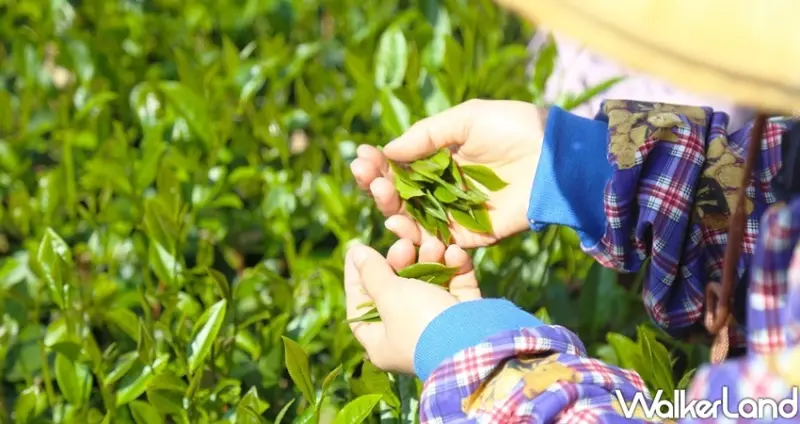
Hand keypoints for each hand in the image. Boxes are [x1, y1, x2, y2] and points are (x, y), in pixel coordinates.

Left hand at [344, 238, 480, 373]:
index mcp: (382, 342)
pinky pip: (456, 285)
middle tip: (404, 244)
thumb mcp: (389, 295)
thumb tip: (356, 253)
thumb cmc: (420, 321)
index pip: (360, 306)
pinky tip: (454, 252)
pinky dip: (455, 267)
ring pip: (428, 284)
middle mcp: (408, 335)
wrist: (474, 341)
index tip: (357, 250)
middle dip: (400, 262)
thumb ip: (372, 272)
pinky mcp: (463, 313)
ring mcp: (438, 324)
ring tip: (434, 244)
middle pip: (396, 291)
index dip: (356, 277)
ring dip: (430, 260)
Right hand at [351, 99, 547, 247]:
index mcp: (442, 160)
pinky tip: (397, 222)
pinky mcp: (471, 236)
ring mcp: (456, 214)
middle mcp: (445, 189)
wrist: (554, 157)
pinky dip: (414, 235)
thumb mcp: (465, 119)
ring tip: (378, 192)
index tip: (361, 158)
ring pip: (412, 218)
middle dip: (377, 185)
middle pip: (401, 195)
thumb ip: (425, 135)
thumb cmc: (514, 128)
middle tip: (364, 175)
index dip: (379, 164)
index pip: (401, 166)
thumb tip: (386, 151)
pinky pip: (436, 240)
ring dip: (390, 208)